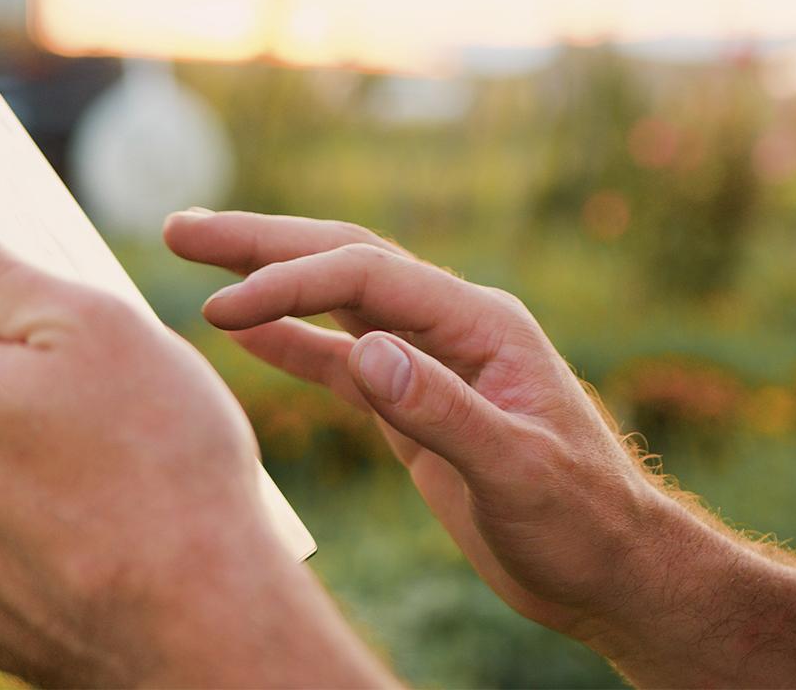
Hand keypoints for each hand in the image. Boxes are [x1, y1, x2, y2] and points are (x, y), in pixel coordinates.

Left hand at [0, 202, 385, 687]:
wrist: (199, 622)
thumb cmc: (161, 458)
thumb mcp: (90, 327)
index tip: (47, 308)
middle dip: (12, 380)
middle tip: (111, 395)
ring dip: (28, 459)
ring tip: (121, 474)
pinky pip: (1, 546)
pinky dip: (42, 532)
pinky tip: (107, 535)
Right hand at [165, 210, 795, 687]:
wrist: (613, 568)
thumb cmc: (583, 521)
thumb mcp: (518, 470)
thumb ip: (442, 410)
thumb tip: (365, 350)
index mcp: (483, 325)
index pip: (371, 278)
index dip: (293, 283)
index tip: (223, 309)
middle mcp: (454, 327)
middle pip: (346, 261)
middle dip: (264, 242)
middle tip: (181, 227)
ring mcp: (433, 362)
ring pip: (337, 301)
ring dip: (269, 276)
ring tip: (193, 251)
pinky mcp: (416, 404)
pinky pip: (342, 359)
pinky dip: (290, 342)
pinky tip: (242, 331)